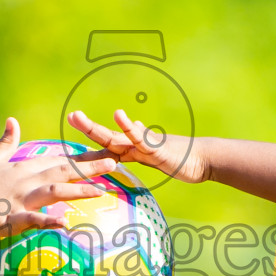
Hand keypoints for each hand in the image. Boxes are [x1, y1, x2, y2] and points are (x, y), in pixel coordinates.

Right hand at [0, 118, 116, 243]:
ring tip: (101, 191)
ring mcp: (18, 197)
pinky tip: (65, 224)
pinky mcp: (9, 216)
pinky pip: (31, 219)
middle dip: (90, 166)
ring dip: (77, 190)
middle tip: (115, 162)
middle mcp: (25, 180)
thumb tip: (13, 121)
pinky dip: (48, 221)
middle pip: (63, 170)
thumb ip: (6, 142)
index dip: (82, 154)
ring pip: (53, 191)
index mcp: (23, 167)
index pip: (58, 158)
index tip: (103, 151)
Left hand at [67, 109, 208, 184]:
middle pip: (105, 136)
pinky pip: (140, 137)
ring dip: (94, 128)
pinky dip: (128, 126)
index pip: (106, 143)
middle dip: (87, 128)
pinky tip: (118, 115)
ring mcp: (144, 145)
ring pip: (114, 137)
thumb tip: (136, 126)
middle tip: (71, 116)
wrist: (204, 159)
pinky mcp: (156, 149)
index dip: (89, 138)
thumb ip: (143, 144)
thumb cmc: (181, 158)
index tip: (72, 131)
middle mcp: (135, 144)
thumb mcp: (157, 154)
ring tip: (78, 117)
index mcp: (133, 149)